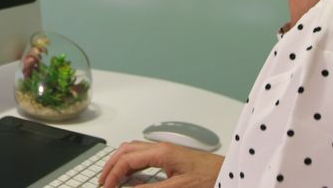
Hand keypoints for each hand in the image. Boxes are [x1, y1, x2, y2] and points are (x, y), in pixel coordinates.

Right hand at [99, 141, 222, 187]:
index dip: (113, 174)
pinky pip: (143, 156)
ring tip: (112, 178)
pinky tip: (130, 175)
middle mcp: (161, 148)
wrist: (228, 171)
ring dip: (120, 163)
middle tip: (103, 182)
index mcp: (162, 152)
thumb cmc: (210, 176)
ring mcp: (165, 151)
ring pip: (133, 150)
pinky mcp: (170, 157)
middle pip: (126, 150)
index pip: (127, 159)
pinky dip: (130, 164)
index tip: (107, 187)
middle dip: (111, 165)